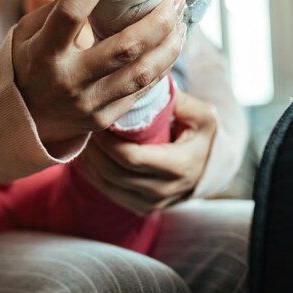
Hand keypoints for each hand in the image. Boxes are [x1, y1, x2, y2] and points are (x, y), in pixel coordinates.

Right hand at [13, 0, 185, 144]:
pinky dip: (161, 66)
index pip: (71, 13)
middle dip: (157, 20)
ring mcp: (89, 103)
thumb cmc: (29, 63)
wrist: (24, 118)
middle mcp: (68, 80)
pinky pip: (141, 90)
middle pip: (125, 48)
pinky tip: (169, 46)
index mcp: (44, 53)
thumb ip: (61, 4)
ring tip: (180, 22)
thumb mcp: (30, 31)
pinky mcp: (104, 118)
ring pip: (142, 73)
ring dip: (169, 45)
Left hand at [74, 89, 216, 215]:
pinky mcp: (141, 207)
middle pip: (114, 172)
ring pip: (107, 185)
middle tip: (84, 125)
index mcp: (180, 166)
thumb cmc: (201, 135)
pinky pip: (108, 193)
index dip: (108, 141)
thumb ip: (178, 101)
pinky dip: (92, 175)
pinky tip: (86, 156)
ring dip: (89, 162)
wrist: (209, 165)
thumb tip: (149, 85)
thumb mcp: (201, 115)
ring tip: (83, 138)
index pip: (131, 158)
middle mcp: (165, 190)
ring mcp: (152, 203)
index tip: (98, 120)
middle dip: (95, 149)